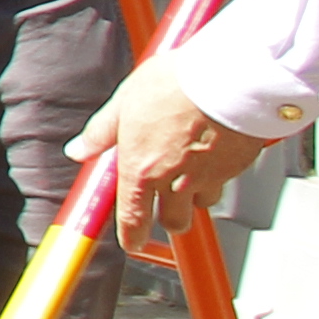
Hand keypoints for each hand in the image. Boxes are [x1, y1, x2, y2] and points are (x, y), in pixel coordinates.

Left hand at [77, 51, 283, 239]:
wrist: (231, 77)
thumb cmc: (177, 83)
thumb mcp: (126, 101)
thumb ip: (102, 132)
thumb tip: (79, 150)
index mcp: (143, 168)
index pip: (134, 219)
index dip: (132, 236)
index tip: (133, 242)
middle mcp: (177, 180)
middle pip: (175, 221)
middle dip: (169, 217)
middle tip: (165, 200)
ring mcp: (211, 176)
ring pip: (204, 201)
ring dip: (196, 193)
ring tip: (191, 164)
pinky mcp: (238, 166)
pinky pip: (225, 179)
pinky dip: (218, 172)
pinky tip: (213, 147)